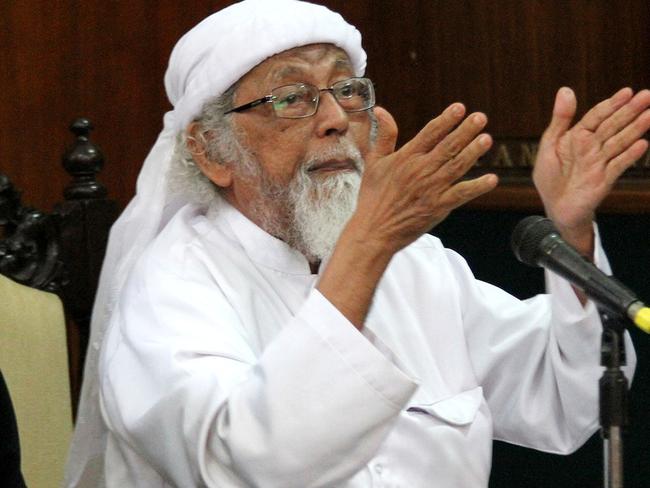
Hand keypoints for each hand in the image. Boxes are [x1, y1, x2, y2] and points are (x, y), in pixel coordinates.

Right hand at [318, 104, 496, 327]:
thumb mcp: (373, 163)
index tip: (460, 108)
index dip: (446, 120)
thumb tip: (380, 110)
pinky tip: (492, 179)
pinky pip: (461, 194)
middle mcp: (420, 170)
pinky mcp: (438, 207)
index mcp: (405, 158)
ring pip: (457, 166)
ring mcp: (431, 189)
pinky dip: (477, 187)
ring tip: (487, 139)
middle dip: (466, 130)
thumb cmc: (373, 197)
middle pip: (448, 146)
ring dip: (474, 152)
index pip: (430, 133)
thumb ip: (383, 135)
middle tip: (480, 117)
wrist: (374, 230)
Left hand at [533, 87, 649, 253]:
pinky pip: (617, 165)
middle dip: (629, 111)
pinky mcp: (604, 180)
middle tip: (648, 95)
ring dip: (635, 129)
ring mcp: (600, 163)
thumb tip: (566, 89)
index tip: (627, 91)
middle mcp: (592, 147)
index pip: (598, 116)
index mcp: (578, 137)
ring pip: (619, 142)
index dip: (611, 104)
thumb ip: (560, 119)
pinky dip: (629, 155)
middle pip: (613, 126)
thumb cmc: (550, 176)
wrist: (554, 207)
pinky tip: (643, 144)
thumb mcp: (549, 145)